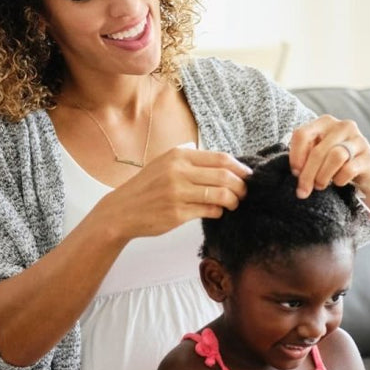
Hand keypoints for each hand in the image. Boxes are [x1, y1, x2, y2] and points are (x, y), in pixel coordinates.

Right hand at [99, 146, 251, 239]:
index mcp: (178, 156)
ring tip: (234, 203)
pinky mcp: (178, 213)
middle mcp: (179, 172)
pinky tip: (217, 211)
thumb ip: (187, 156)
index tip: (247, 175)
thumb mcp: (162, 162)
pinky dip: (218, 211)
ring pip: (221, 195)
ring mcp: (178, 193)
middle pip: (225, 176)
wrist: (122, 210)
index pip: (220, 158)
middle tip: (244, 192)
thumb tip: (217, 158)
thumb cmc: (146, 187)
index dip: (239, 168)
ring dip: (233, 200)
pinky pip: (209, 211)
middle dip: (241, 186)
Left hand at [288, 115, 369, 198]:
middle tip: (303, 190)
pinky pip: (349, 169)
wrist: (369, 169)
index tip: (295, 173)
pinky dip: (339, 179)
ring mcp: (358, 140)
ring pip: (335, 157)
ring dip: (323, 176)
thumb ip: (306, 155)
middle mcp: (343, 126)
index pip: (302, 134)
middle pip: (318, 151)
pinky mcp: (368, 157)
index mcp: (325, 122)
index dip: (295, 156)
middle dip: (307, 174)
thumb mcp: (319, 153)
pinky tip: (338, 182)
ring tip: (320, 185)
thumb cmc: (336, 161)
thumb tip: (297, 172)